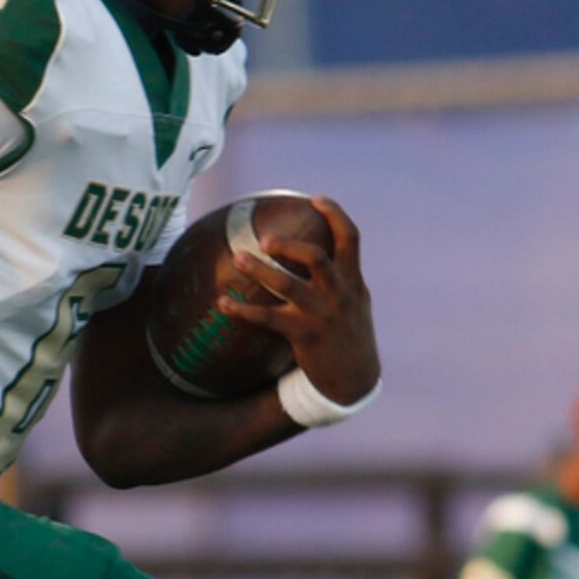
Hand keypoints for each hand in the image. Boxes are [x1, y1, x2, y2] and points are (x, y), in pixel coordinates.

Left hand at [218, 195, 380, 408]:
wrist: (355, 379)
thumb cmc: (349, 335)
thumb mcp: (356, 302)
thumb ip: (342, 278)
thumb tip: (319, 254)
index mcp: (353, 281)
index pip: (351, 238)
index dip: (334, 214)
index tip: (315, 199)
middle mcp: (339, 294)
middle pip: (315, 258)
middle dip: (289, 245)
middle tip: (264, 240)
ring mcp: (321, 314)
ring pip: (287, 285)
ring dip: (260, 271)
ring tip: (238, 259)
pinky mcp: (303, 335)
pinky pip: (267, 319)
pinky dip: (242, 310)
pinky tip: (222, 303)